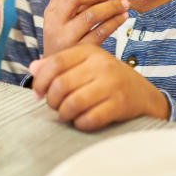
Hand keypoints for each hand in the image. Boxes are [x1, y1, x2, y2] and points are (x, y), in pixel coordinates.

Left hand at [29, 45, 169, 130]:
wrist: (143, 94)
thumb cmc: (108, 80)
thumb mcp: (86, 65)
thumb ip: (58, 65)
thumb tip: (32, 68)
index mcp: (90, 52)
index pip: (54, 63)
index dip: (40, 81)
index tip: (37, 94)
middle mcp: (102, 65)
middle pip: (60, 85)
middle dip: (51, 101)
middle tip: (55, 106)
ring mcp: (112, 85)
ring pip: (72, 103)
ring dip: (64, 114)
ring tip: (67, 114)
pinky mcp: (120, 105)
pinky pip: (89, 119)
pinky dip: (80, 124)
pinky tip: (82, 121)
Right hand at [42, 0, 129, 55]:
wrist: (56, 73)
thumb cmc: (65, 42)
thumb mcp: (61, 22)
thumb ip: (75, 6)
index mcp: (51, 11)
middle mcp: (55, 23)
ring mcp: (66, 38)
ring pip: (91, 15)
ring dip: (111, 6)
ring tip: (124, 4)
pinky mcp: (79, 51)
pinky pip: (101, 32)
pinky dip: (115, 22)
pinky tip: (122, 18)